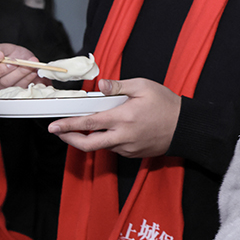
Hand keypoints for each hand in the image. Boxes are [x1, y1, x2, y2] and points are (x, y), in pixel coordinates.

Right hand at [0, 43, 41, 91]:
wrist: (30, 63)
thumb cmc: (14, 55)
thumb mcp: (4, 48)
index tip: (0, 54)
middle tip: (12, 63)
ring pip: (3, 84)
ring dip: (17, 73)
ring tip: (27, 64)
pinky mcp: (10, 95)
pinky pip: (17, 88)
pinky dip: (26, 78)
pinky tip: (32, 71)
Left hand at [48, 78, 180, 157]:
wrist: (185, 127)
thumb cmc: (166, 105)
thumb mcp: (144, 86)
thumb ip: (119, 86)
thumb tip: (100, 86)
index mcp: (123, 117)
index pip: (89, 123)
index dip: (68, 125)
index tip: (54, 126)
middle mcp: (123, 136)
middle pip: (89, 144)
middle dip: (70, 139)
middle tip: (60, 133)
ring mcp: (128, 147)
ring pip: (102, 146)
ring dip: (90, 138)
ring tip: (86, 128)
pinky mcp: (134, 153)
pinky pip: (115, 148)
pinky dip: (107, 141)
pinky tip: (111, 131)